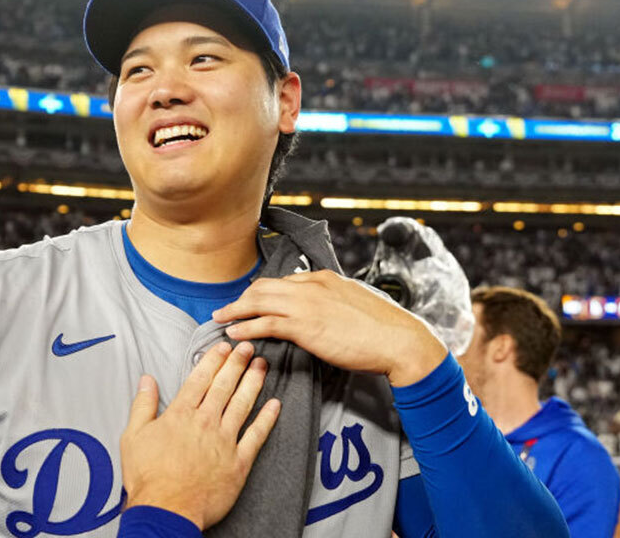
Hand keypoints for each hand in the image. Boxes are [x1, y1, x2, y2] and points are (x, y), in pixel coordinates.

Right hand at [120, 341, 280, 530]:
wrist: (166, 510)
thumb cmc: (147, 476)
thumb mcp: (133, 436)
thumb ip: (142, 405)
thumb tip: (146, 379)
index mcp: (180, 414)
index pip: (200, 378)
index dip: (213, 359)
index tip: (223, 346)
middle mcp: (205, 422)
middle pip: (224, 386)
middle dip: (237, 362)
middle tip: (247, 346)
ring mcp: (224, 441)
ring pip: (242, 404)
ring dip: (253, 382)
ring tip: (262, 365)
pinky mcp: (238, 462)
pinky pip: (256, 436)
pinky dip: (267, 419)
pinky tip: (275, 404)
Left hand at [212, 270, 446, 386]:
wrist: (399, 340)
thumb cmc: (383, 328)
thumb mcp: (354, 302)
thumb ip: (333, 302)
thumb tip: (323, 312)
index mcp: (323, 278)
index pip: (282, 281)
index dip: (261, 292)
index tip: (249, 301)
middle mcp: (311, 286)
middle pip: (264, 287)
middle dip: (242, 299)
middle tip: (227, 309)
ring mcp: (306, 305)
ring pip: (259, 302)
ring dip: (235, 311)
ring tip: (220, 320)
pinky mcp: (305, 327)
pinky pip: (265, 323)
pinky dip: (245, 327)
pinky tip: (235, 333)